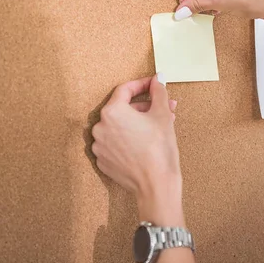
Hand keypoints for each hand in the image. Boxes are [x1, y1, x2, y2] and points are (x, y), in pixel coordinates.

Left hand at [92, 74, 183, 224]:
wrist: (156, 184)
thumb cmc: (159, 149)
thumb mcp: (162, 115)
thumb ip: (158, 92)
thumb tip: (158, 79)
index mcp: (112, 112)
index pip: (125, 90)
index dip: (142, 85)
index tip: (154, 84)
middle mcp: (100, 127)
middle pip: (123, 109)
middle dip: (144, 107)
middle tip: (164, 109)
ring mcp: (99, 146)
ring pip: (119, 127)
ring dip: (137, 123)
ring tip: (158, 127)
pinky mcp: (103, 161)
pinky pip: (116, 143)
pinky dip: (128, 139)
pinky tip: (145, 142)